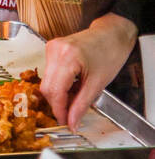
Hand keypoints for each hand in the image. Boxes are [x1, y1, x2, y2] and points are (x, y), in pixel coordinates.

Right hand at [41, 14, 137, 129]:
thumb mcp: (98, 84)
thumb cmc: (109, 54)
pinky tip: (72, 86)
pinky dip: (59, 84)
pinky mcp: (51, 48)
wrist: (111, 34)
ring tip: (75, 98)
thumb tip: (72, 123)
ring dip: (58, 95)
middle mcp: (55, 50)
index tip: (65, 122)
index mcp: (67, 57)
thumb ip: (81, 105)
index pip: (55, 91)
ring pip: (46, 81)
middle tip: (70, 115)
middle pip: (46, 87)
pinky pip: (49, 73)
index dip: (59, 110)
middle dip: (57, 104)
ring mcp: (51, 47)